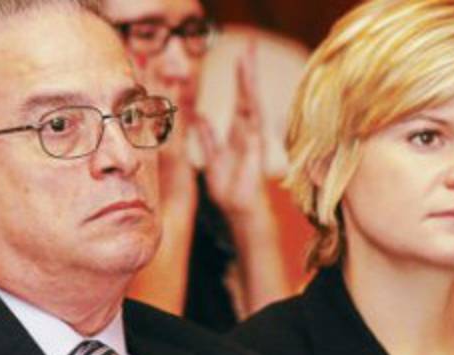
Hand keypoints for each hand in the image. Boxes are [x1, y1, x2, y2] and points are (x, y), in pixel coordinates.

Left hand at [196, 38, 270, 223]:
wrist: (239, 209)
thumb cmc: (228, 186)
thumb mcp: (213, 157)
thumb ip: (208, 137)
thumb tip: (199, 116)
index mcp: (237, 132)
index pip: (238, 100)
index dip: (238, 79)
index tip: (240, 55)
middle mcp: (248, 132)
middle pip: (247, 95)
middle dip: (247, 71)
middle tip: (249, 46)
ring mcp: (253, 139)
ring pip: (251, 105)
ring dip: (249, 83)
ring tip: (248, 60)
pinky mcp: (254, 151)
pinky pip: (251, 127)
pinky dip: (250, 111)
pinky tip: (247, 96)